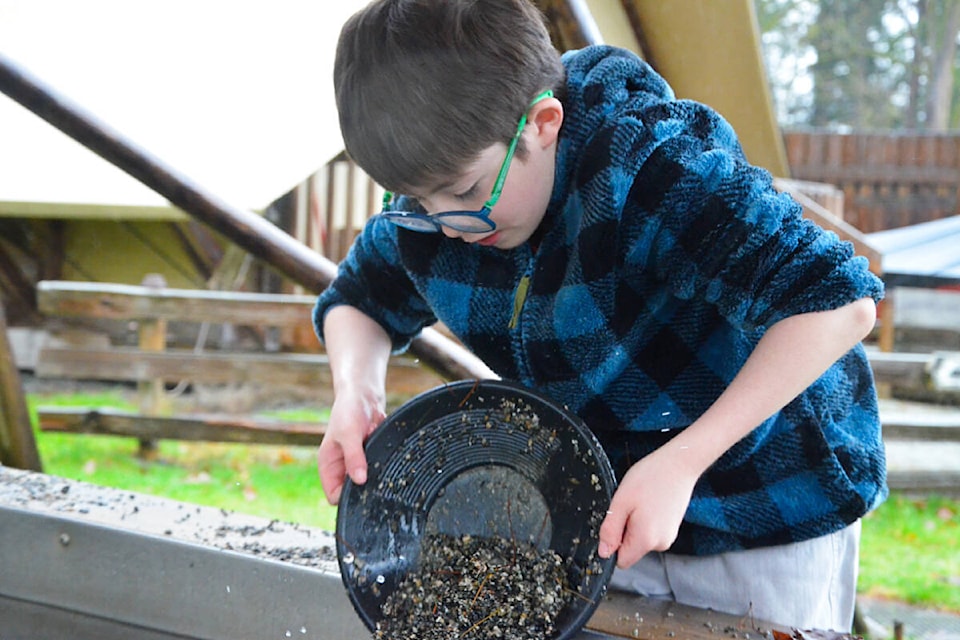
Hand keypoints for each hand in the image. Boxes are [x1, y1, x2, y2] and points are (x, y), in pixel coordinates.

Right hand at [317, 387, 384, 504]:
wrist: (364, 396)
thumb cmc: (349, 411)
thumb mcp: (349, 434)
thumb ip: (354, 457)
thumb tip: (360, 480)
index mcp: (328, 466)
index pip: (334, 496)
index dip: (347, 497)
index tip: (364, 486)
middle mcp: (341, 468)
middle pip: (352, 492)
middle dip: (364, 484)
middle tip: (373, 466)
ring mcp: (357, 464)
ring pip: (368, 482)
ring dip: (375, 470)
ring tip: (374, 450)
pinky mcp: (370, 458)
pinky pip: (379, 469)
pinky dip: (383, 461)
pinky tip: (380, 445)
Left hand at [597, 443, 699, 567]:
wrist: (679, 463)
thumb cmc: (650, 477)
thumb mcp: (621, 501)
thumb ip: (610, 530)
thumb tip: (603, 553)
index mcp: (646, 540)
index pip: (621, 561)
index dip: (612, 544)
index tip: (616, 522)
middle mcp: (660, 543)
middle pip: (631, 549)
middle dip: (624, 531)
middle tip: (629, 506)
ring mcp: (669, 536)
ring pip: (640, 539)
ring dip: (634, 523)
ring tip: (641, 501)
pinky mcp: (672, 527)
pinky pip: (650, 531)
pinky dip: (646, 519)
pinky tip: (650, 501)